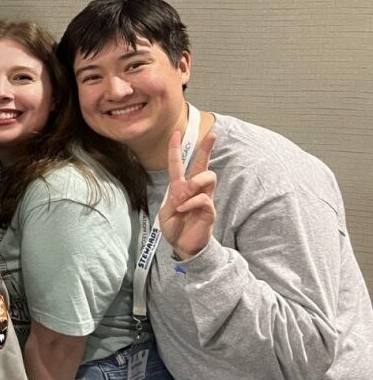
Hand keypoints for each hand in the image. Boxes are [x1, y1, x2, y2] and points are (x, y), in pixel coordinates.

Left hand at [159, 128, 217, 260]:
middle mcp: (194, 190)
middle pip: (203, 164)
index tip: (176, 133)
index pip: (178, 165)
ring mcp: (204, 198)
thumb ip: (173, 199)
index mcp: (180, 188)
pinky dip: (192, 202)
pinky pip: (204, 199)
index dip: (175, 149)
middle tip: (212, 135)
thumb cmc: (175, 228)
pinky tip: (184, 209)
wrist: (183, 246)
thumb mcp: (166, 212)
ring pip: (208, 177)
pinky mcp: (209, 210)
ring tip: (184, 195)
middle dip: (207, 149)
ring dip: (195, 183)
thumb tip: (184, 191)